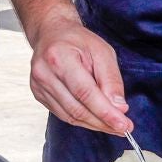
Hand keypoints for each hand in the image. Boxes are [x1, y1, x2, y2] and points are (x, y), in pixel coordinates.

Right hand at [27, 13, 128, 133]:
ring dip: (94, 124)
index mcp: (59, 57)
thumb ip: (111, 80)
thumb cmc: (77, 40)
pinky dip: (81, 120)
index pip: (85, 93)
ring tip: (113, 126)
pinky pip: (62, 114)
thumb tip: (118, 108)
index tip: (124, 125)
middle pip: (76, 108)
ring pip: (69, 116)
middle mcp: (44, 73)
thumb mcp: (102, 51)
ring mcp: (38, 85)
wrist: (51, 33)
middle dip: (103, 122)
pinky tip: (95, 119)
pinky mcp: (38, 94)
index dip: (105, 112)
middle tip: (123, 128)